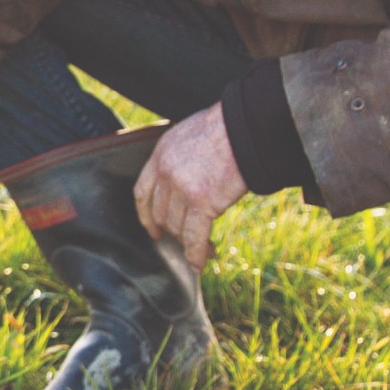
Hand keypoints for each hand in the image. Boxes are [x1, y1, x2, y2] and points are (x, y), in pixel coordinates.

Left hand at [134, 104, 245, 269]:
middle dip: (174, 231)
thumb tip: (186, 182)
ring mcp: (182, 188)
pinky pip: (194, 237)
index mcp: (160, 154)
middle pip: (161, 213)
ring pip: (178, 227)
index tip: (154, 228)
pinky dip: (197, 254)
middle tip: (187, 241)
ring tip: (206, 249)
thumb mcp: (190, 136)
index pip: (142, 192)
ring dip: (189, 243)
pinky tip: (201, 262)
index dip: (147, 215)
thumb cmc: (227, 129)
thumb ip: (180, 159)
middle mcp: (165, 172)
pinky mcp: (201, 202)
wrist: (246, 126)